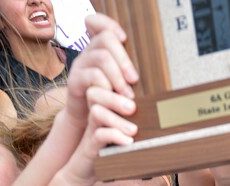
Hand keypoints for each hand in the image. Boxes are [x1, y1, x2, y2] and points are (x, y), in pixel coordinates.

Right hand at [61, 86, 136, 185]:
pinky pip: (99, 134)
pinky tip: (127, 143)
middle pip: (96, 93)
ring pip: (97, 112)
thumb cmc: (111, 150)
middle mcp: (96, 115)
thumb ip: (140, 122)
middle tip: (133, 108)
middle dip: (116, 98)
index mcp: (105, 108)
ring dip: (116, 119)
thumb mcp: (127, 132)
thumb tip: (167, 118)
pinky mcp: (90, 146)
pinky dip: (114, 136)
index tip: (133, 84)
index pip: (104, 85)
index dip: (116, 81)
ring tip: (133, 130)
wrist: (84, 171)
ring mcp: (92, 129)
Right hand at [64, 13, 138, 129]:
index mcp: (98, 48)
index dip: (110, 24)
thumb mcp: (119, 80)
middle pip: (106, 39)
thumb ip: (127, 68)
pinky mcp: (74, 81)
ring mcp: (80, 65)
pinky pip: (93, 76)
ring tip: (128, 95)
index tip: (124, 38)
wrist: (85, 117)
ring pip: (101, 57)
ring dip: (118, 76)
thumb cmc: (108, 97)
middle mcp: (88, 53)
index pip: (96, 23)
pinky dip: (107, 87)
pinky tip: (114, 97)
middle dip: (124, 59)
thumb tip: (155, 63)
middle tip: (134, 80)